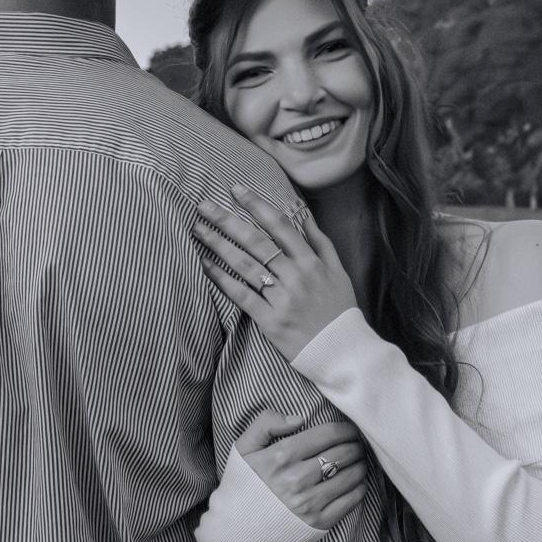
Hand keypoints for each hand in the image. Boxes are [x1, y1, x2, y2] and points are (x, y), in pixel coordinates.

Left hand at [194, 185, 358, 361]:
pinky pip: (241, 295)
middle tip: (204, 206)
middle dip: (227, 220)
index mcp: (312, 262)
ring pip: (245, 265)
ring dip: (219, 245)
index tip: (236, 190)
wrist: (343, 351)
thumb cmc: (339, 309)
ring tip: (198, 230)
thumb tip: (304, 214)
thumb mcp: (338, 272)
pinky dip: (222, 279)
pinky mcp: (269, 321)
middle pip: (256, 242)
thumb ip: (321, 242)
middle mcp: (296, 276)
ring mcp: (282, 299)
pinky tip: (205, 265)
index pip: (280, 225)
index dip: (256, 205)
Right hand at [236, 410, 366, 530]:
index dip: (345, 429)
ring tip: (359, 461)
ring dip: (360, 465)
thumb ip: (264, 423)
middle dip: (355, 446)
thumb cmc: (242, 487)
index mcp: (280, 457)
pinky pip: (350, 501)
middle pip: (342, 454)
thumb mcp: (242, 449)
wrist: (236, 532)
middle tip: (358, 445)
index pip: (326, 435)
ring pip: (350, 476)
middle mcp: (297, 479)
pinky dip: (359, 488)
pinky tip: (357, 483)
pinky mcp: (318, 523)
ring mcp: (309, 502)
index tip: (351, 430)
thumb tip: (298, 418)